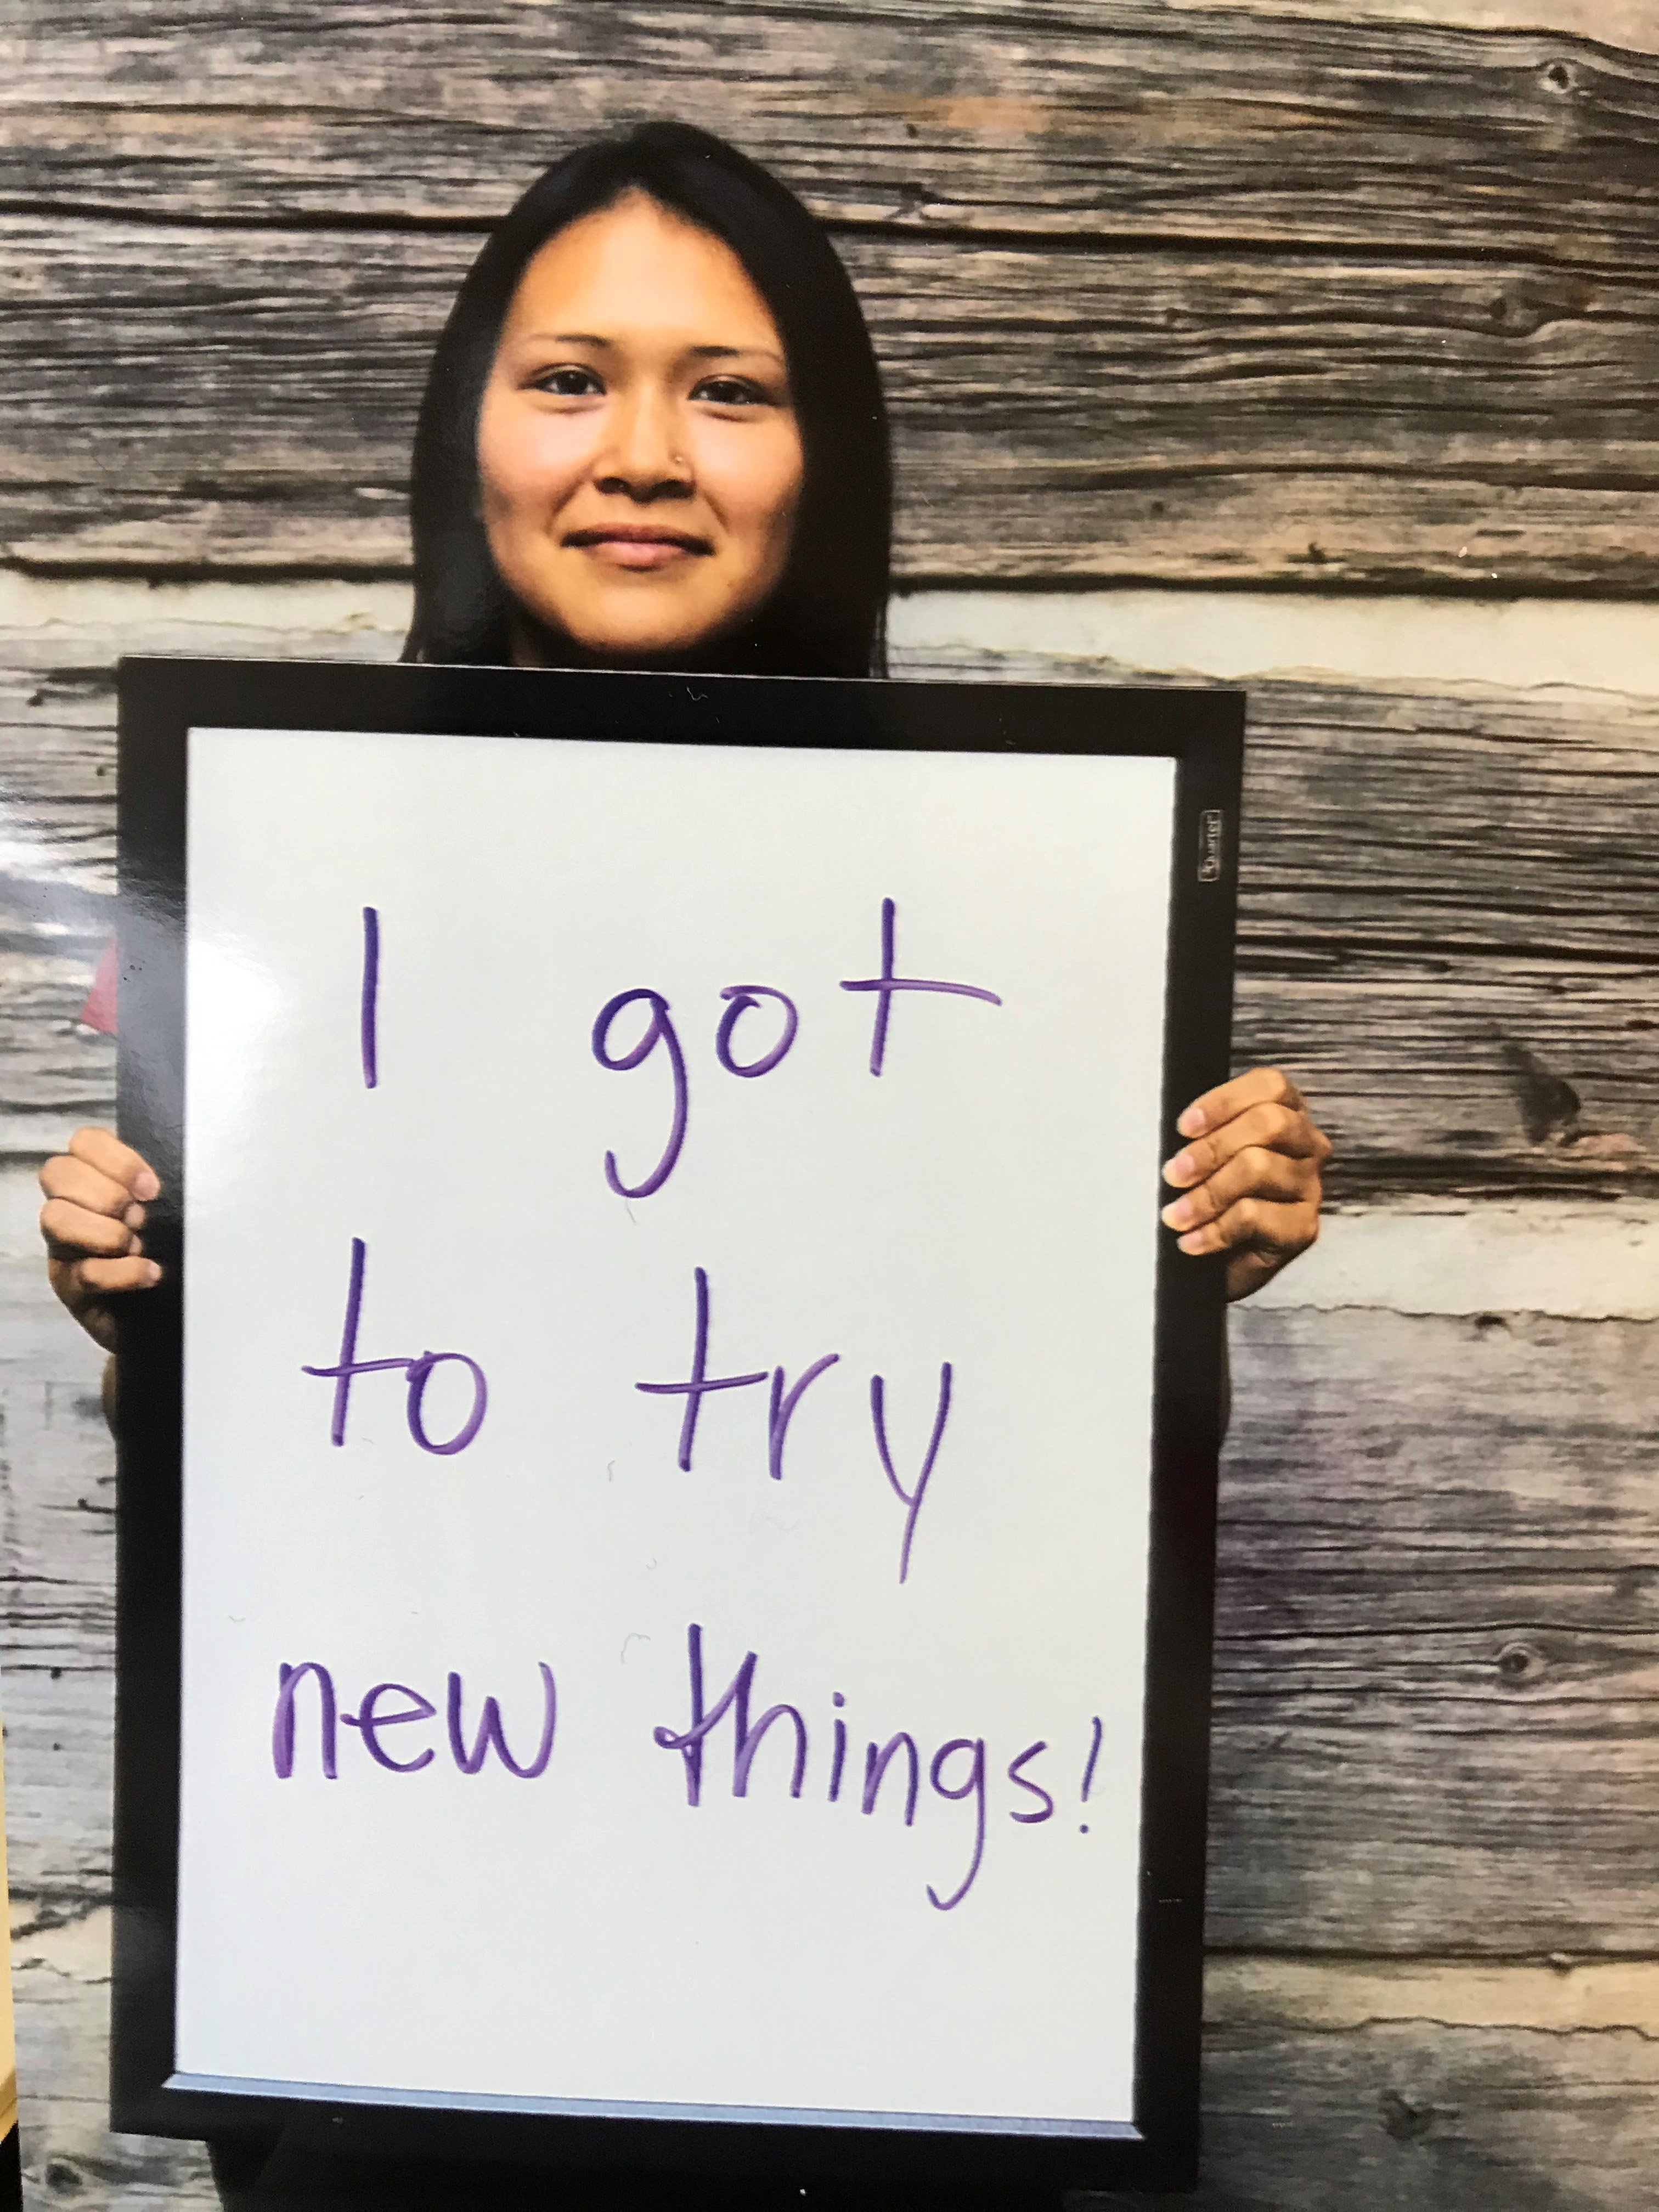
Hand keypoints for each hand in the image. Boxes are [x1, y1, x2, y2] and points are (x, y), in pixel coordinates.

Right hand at [39, 1127, 162, 1351]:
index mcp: (95, 1179)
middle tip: (142, 1218)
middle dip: (107, 1193)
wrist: (166, 1314)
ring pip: (56, 1218)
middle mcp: (70, 1206)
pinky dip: (122, 1272)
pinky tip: (150, 1274)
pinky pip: (83, 1272)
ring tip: (138, 1245)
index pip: (84, 1141)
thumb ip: (162, 1189)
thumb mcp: (169, 1211)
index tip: (152, 1187)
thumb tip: (176, 1178)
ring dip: (105, 1230)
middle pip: (58, 1173)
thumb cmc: (169, 1251)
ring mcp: (63, 1247)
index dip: (115, 1158)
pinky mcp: (69, 1287)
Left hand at [1160, 1068, 1329, 1301]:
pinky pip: (1255, 1216)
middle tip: (1173, 1174)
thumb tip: (1174, 1131)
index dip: (1224, 1101)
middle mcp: (1307, 1145)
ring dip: (1207, 1194)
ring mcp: (1310, 1186)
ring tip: (1175, 1215)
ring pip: (1258, 1168)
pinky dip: (1215, 1230)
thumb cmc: (1211, 1198)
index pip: (1270, 1086)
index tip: (1183, 1127)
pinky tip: (1192, 1241)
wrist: (1219, 1266)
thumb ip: (1200, 1134)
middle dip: (1212, 1148)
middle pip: (1269, 1123)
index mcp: (1287, 1114)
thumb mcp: (1203, 1158)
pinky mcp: (1304, 1228)